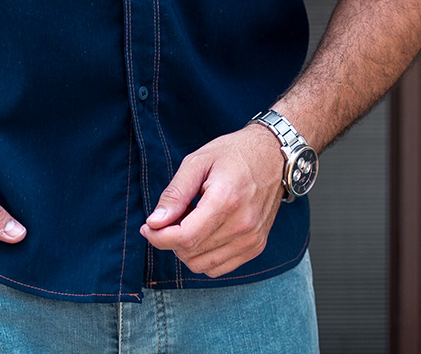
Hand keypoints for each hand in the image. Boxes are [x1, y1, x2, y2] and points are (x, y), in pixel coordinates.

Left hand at [139, 124, 284, 276]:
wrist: (273, 155)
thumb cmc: (233, 153)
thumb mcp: (197, 161)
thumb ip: (175, 193)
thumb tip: (155, 222)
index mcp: (226, 200)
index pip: (185, 237)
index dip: (159, 237)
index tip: (148, 227)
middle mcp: (243, 225)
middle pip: (192, 253)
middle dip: (170, 241)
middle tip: (168, 218)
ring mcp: (252, 239)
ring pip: (204, 266)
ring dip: (186, 251)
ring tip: (187, 223)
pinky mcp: (256, 246)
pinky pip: (220, 268)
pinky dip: (204, 257)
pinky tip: (202, 233)